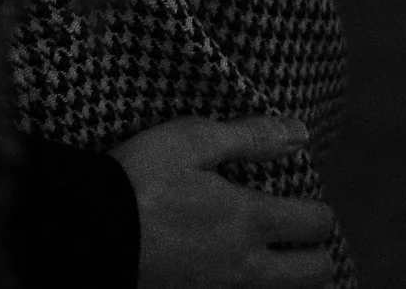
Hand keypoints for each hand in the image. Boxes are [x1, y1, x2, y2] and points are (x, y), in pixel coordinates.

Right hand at [110, 117, 334, 287]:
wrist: (87, 232)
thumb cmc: (138, 180)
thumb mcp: (189, 140)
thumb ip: (249, 136)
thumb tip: (299, 132)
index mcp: (250, 219)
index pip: (316, 223)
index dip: (318, 211)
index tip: (304, 203)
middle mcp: (248, 264)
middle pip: (316, 274)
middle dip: (317, 256)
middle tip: (297, 238)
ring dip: (289, 278)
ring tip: (271, 259)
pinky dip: (248, 288)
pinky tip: (228, 270)